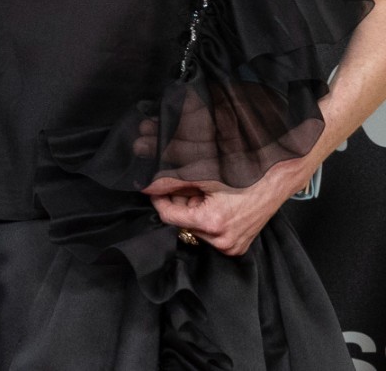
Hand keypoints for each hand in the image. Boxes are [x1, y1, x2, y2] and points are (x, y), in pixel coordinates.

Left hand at [145, 159, 309, 256]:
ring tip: (208, 196)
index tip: (155, 189)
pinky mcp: (238, 247)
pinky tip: (218, 206)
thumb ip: (172, 182)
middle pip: (182, 223)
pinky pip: (211, 235)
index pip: (169, 216)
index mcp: (211, 224)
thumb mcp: (203, 176)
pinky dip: (208, 221)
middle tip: (191, 188)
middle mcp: (222, 241)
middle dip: (180, 205)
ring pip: (195, 229)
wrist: (275, 181)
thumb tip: (148, 186)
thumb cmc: (242, 176)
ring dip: (194, 212)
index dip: (160, 200)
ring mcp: (232, 247)